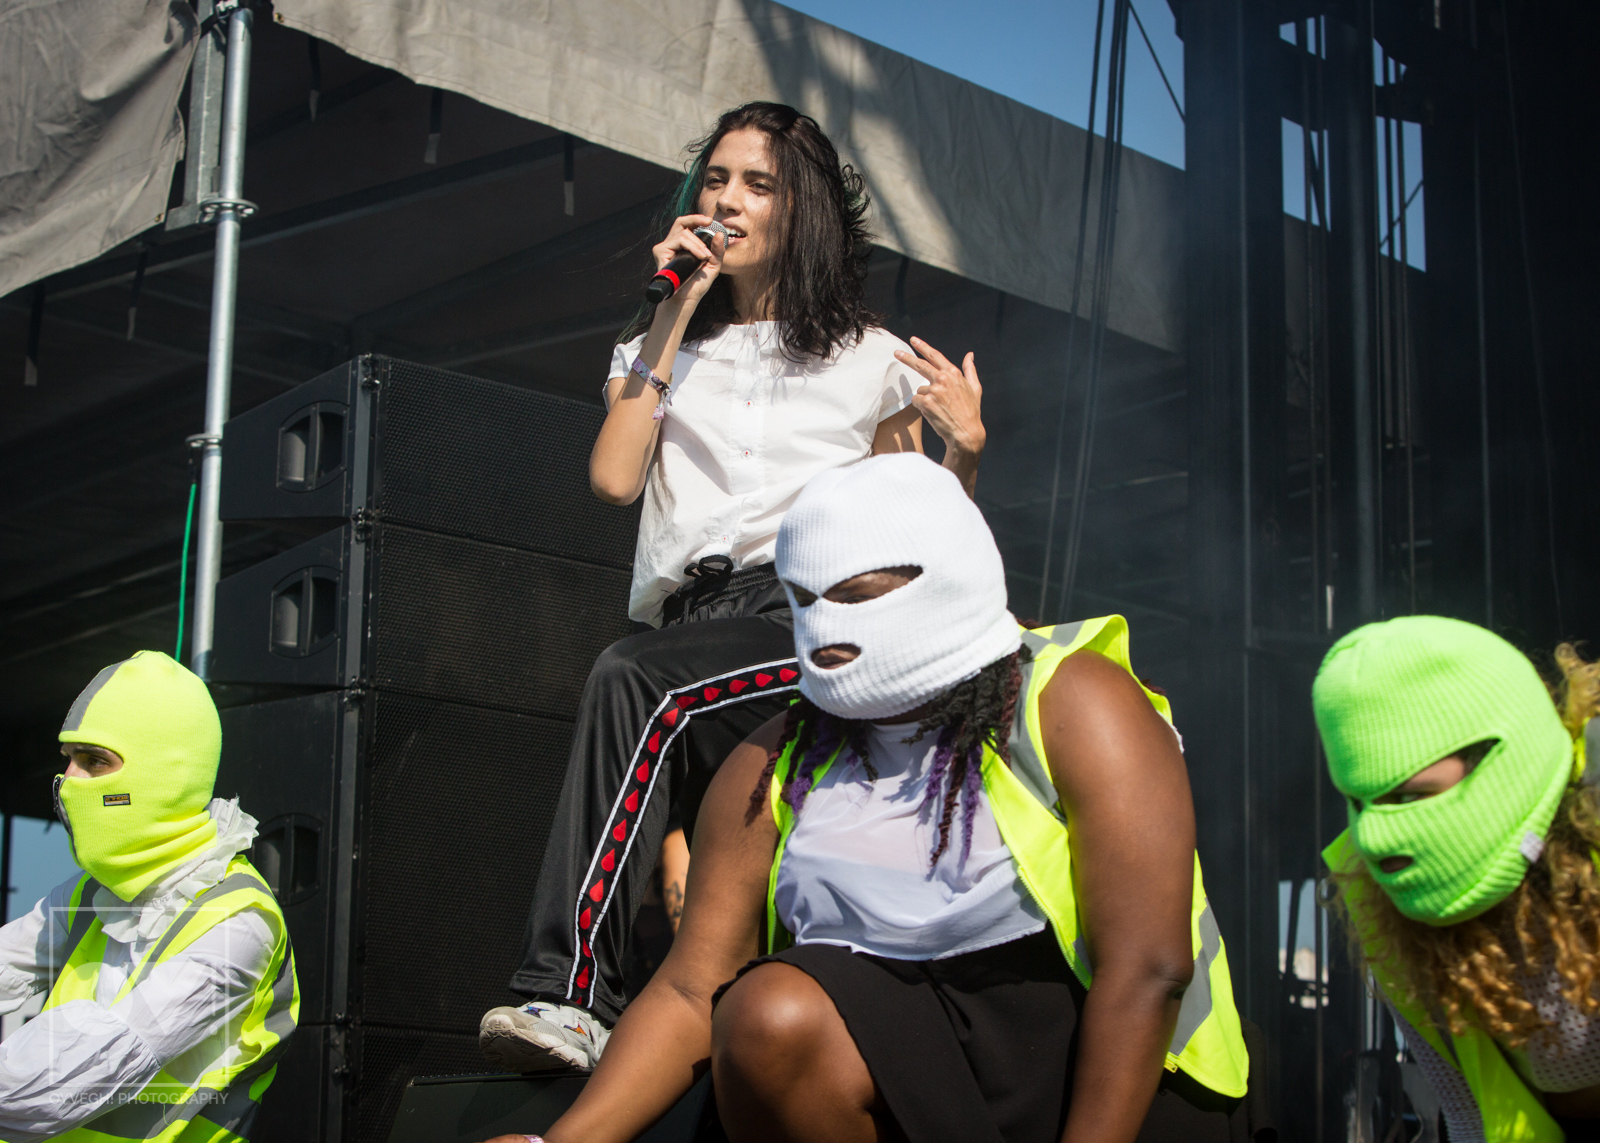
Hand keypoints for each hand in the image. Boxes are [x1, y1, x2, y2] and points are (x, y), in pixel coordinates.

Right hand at [652, 214, 724, 307]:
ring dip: (698, 243)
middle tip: (708, 223)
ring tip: (705, 256)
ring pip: (683, 233)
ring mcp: (665, 247)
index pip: (686, 225)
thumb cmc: (697, 284)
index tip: (709, 220)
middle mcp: (672, 244)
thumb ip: (718, 250)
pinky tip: (699, 257)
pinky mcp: (660, 251)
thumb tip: (719, 234)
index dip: (695, 218)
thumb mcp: (713, 265)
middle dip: (695, 220)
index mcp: (682, 245)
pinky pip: (678, 240)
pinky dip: (691, 246)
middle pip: (681, 222)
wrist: (687, 298)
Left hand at [896, 337, 985, 458]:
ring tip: (939, 409)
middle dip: (907, 358)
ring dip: (925, 399)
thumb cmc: (971, 411)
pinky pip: (916, 401)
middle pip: (920, 365)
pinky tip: (933, 413)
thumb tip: (970, 355)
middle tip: (896, 353)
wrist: (966, 432)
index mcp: (953, 373)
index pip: (935, 356)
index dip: (923, 347)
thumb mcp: (975, 388)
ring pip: (920, 390)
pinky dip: (922, 407)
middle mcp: (943, 379)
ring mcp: (934, 390)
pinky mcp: (926, 402)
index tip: (913, 340)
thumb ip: (970, 369)